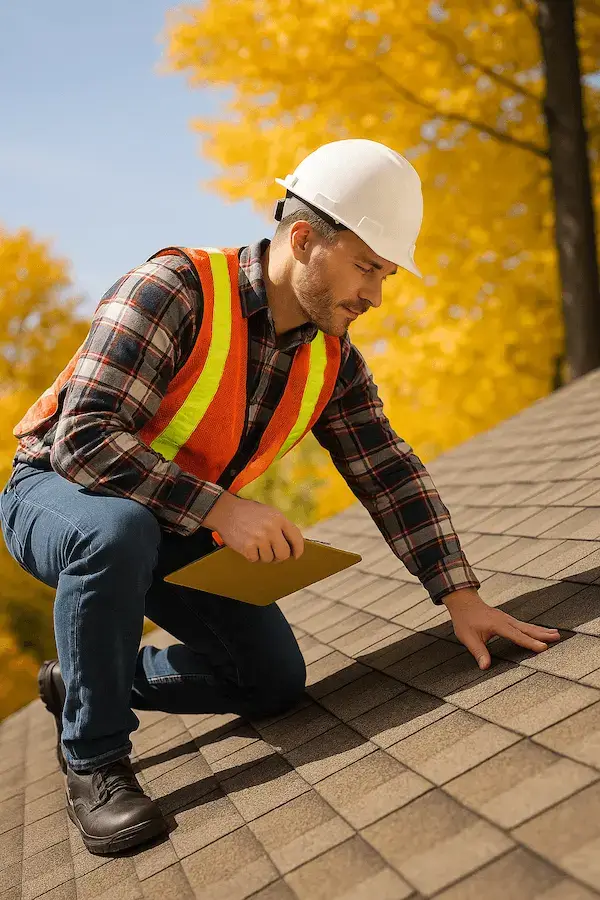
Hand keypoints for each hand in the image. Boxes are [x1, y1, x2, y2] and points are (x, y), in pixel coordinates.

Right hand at [204, 492, 303, 562]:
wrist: (225, 511)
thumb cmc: (248, 512)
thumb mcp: (268, 512)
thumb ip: (280, 525)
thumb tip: (292, 544)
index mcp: (278, 518)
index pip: (296, 538)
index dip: (298, 549)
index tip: (296, 555)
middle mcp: (271, 529)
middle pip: (283, 554)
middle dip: (279, 557)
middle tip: (273, 554)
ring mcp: (259, 538)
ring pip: (269, 559)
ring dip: (263, 556)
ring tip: (256, 545)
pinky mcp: (247, 547)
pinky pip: (255, 559)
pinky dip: (251, 555)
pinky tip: (247, 545)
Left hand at [443, 588, 560, 669]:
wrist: (463, 602)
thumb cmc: (465, 620)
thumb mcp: (468, 637)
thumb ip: (478, 652)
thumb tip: (485, 667)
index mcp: (498, 625)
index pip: (517, 636)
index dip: (530, 643)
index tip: (543, 647)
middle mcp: (505, 620)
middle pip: (527, 629)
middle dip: (542, 634)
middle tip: (558, 637)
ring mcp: (507, 619)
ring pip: (527, 626)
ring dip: (541, 630)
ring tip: (556, 634)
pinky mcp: (506, 619)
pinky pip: (523, 625)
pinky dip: (533, 628)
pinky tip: (540, 631)